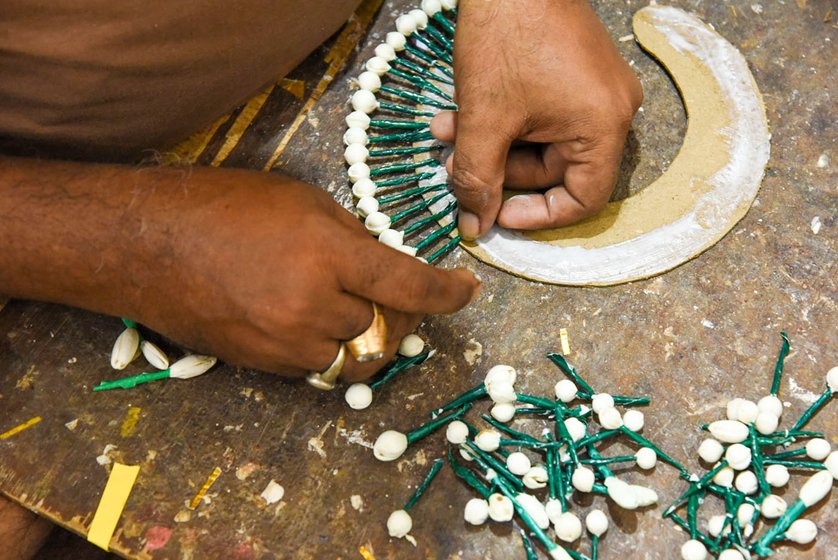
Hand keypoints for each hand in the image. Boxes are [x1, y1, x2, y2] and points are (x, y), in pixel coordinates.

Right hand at [0, 157, 479, 380]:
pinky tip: (300, 318)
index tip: (465, 292)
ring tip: (332, 301)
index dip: (446, 293)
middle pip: (384, 327)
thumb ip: (348, 236)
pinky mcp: (263, 364)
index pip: (408, 284)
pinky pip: (316, 367)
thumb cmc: (221, 207)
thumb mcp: (298, 200)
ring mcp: (286, 341)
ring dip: (356, 332)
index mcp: (328, 253)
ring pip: (352, 353)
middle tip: (383, 292)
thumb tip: (384, 264)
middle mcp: (313, 304)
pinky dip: (323, 347)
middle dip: (394, 312)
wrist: (146, 244)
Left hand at [431, 0, 642, 237]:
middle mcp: (611, 110)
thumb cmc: (506, 34)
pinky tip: (460, 110)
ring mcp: (594, 89)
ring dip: (489, 143)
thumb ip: (478, 178)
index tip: (496, 214)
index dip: (537, 216)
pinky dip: (501, 119)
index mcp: (603, 126)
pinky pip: (540, 115)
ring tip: (443, 130)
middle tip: (451, 162)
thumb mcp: (485, 118)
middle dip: (495, 169)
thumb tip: (476, 225)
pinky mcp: (575, 73)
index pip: (582, 199)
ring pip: (538, 142)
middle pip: (553, 170)